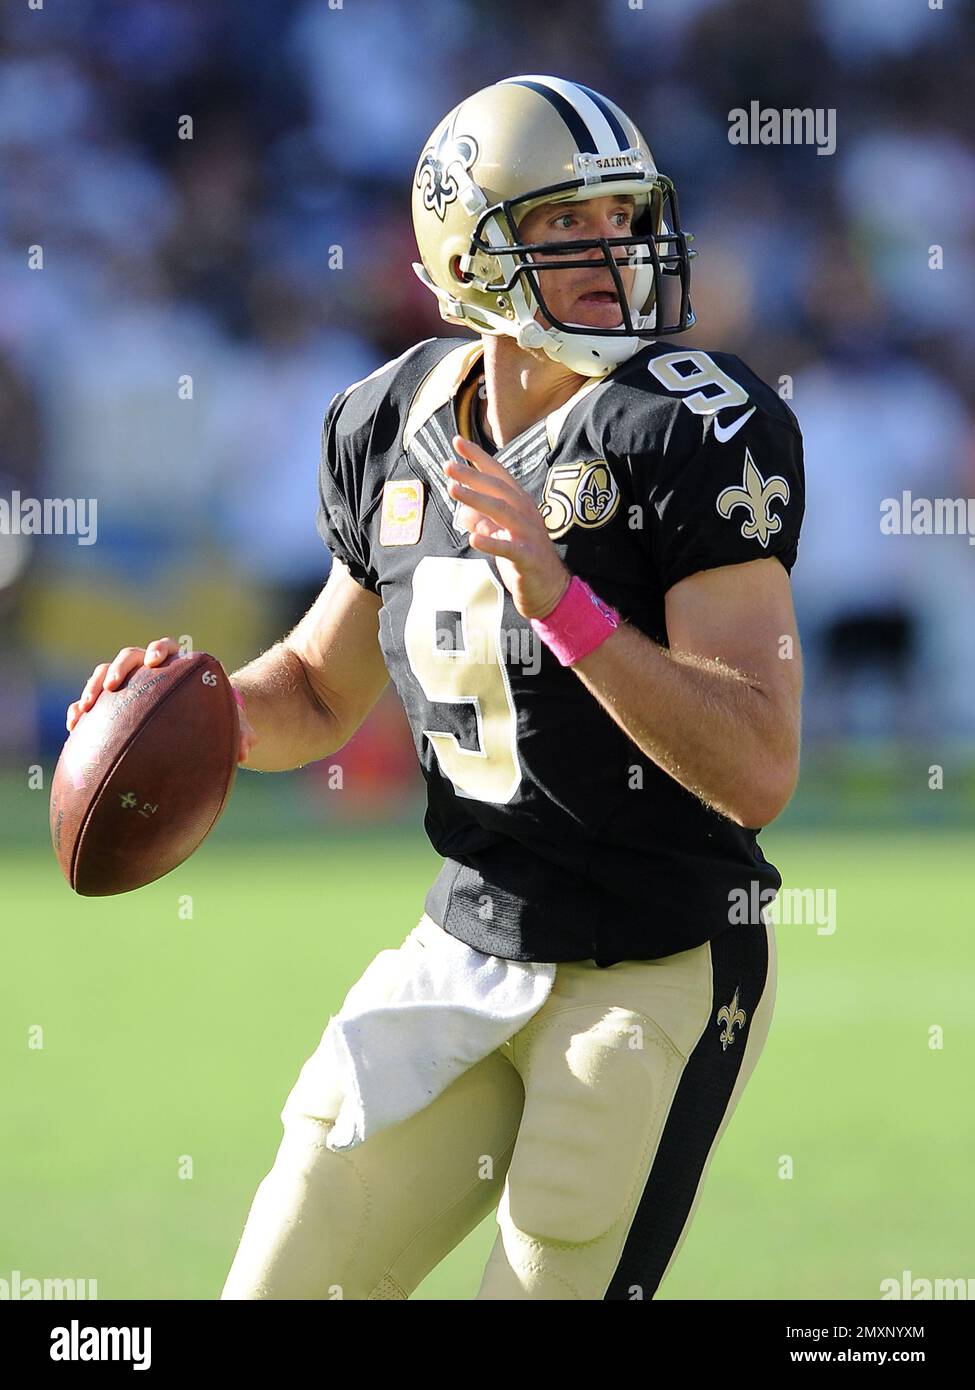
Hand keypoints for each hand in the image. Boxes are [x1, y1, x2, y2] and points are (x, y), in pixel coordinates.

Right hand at [65, 637, 256, 764]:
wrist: (192, 723)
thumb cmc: (212, 718)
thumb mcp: (228, 722)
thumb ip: (240, 730)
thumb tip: (248, 749)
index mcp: (176, 666)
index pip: (167, 648)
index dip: (159, 650)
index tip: (157, 662)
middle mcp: (147, 670)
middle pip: (129, 657)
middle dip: (120, 667)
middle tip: (115, 683)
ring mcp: (126, 685)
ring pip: (103, 675)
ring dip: (93, 686)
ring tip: (87, 706)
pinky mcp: (109, 705)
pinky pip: (89, 703)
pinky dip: (80, 710)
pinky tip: (74, 726)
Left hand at [445, 435, 570, 619]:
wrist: (550, 590)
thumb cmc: (522, 559)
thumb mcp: (499, 536)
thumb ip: (483, 522)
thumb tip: (462, 511)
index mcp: (520, 504)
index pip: (498, 475)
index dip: (478, 457)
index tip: (457, 441)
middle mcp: (526, 513)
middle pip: (498, 488)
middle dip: (472, 475)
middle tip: (448, 466)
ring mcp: (529, 535)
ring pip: (502, 511)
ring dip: (477, 499)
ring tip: (453, 490)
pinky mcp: (528, 558)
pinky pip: (508, 548)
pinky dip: (491, 542)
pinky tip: (473, 538)